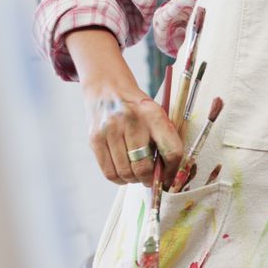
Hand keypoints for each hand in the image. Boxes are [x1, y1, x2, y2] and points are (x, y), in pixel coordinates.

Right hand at [67, 28, 182, 184]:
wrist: (107, 87)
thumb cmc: (137, 107)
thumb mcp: (156, 114)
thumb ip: (163, 140)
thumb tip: (167, 174)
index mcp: (154, 115)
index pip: (171, 151)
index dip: (172, 170)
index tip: (169, 176)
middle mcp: (131, 121)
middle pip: (144, 167)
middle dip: (150, 180)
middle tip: (151, 180)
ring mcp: (110, 130)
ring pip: (126, 172)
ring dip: (134, 180)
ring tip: (137, 175)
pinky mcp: (95, 138)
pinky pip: (109, 172)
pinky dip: (119, 179)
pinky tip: (123, 174)